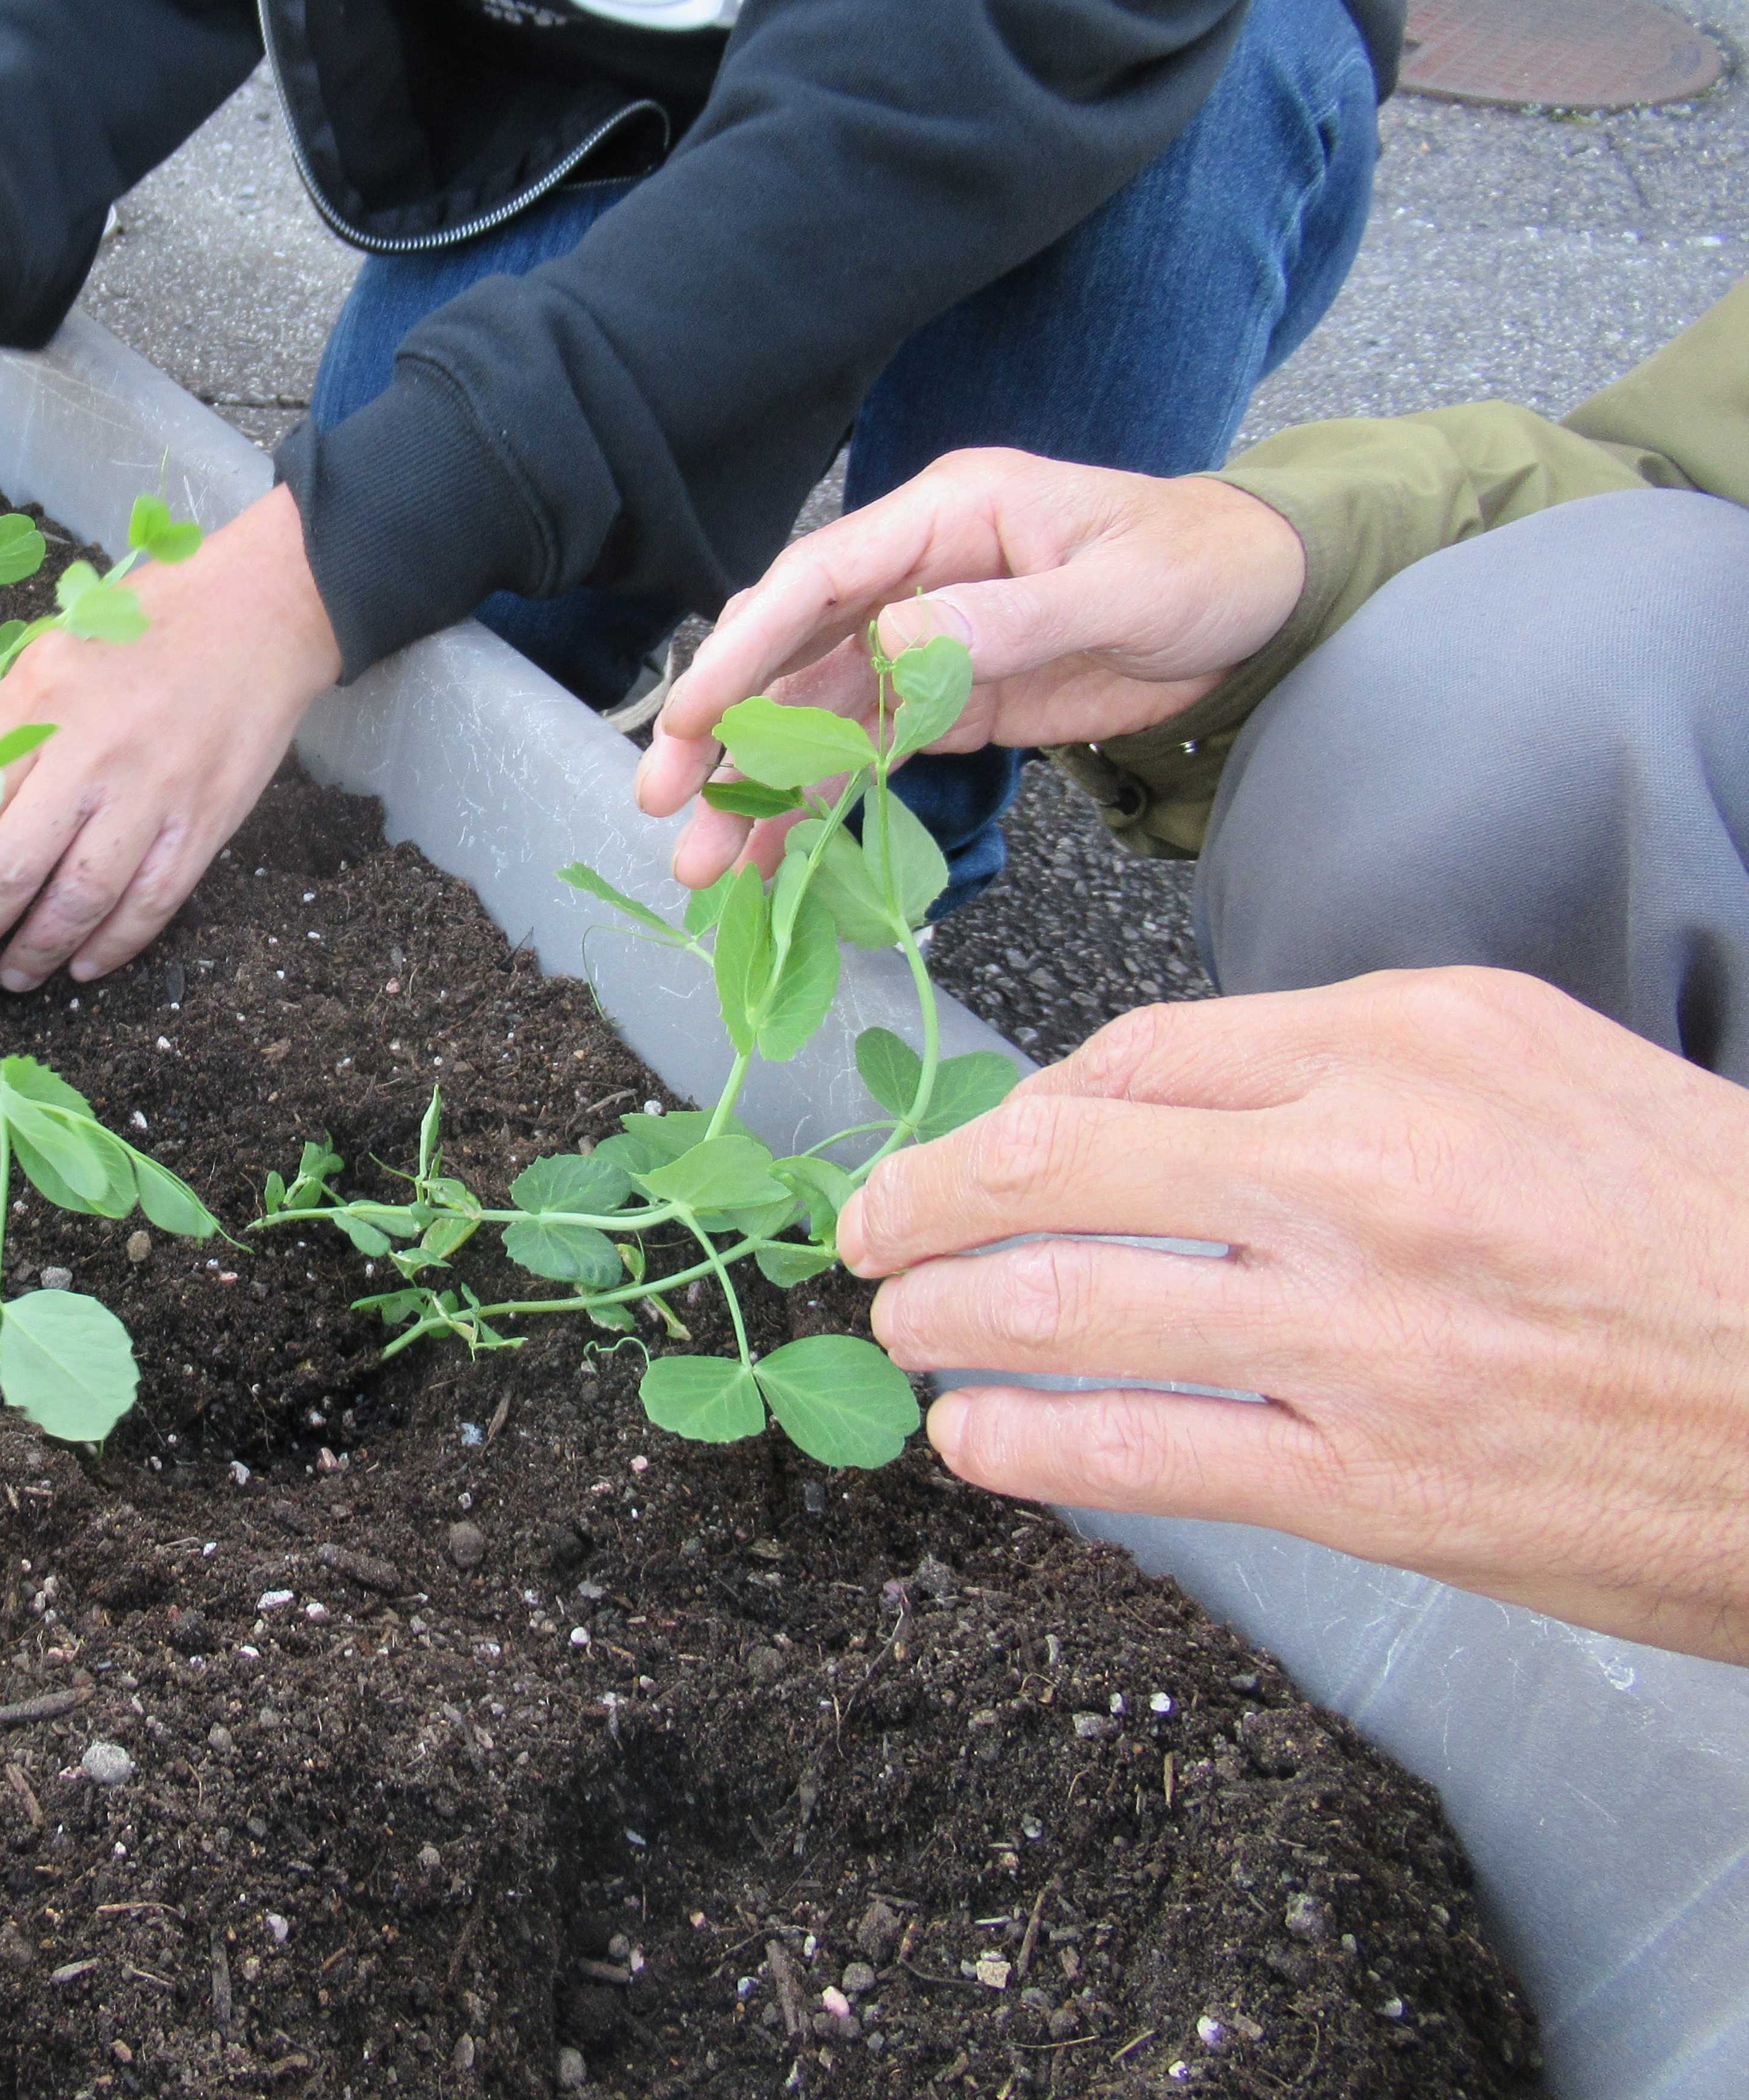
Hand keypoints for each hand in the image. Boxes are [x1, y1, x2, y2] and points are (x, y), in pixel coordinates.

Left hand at [0, 486, 341, 989]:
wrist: (257, 613)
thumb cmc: (141, 631)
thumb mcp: (49, 659)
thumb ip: (4, 736)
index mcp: (40, 708)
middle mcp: (91, 755)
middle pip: (13, 867)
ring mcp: (151, 793)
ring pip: (80, 898)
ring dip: (40, 948)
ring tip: (16, 974)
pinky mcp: (202, 820)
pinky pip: (151, 902)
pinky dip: (114, 944)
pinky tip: (85, 965)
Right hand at [633, 448, 1303, 886]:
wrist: (1265, 604)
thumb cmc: (1205, 567)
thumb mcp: (1121, 588)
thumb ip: (1010, 617)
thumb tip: (900, 640)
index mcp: (947, 516)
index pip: (818, 579)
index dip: (746, 646)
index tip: (695, 715)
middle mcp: (915, 573)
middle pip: (791, 648)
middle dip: (722, 727)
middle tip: (663, 801)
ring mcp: (923, 639)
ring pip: (812, 712)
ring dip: (758, 783)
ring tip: (708, 863)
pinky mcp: (946, 700)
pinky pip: (861, 750)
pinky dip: (815, 799)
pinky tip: (774, 852)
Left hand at [838, 969, 1748, 1665]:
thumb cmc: (1701, 1229)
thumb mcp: (1535, 1067)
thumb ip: (1340, 1062)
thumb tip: (1147, 1098)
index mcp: (1408, 1045)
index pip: (1135, 1053)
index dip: (1021, 1105)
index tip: (978, 1143)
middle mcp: (1363, 1172)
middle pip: (1053, 1160)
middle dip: (920, 1195)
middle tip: (864, 1224)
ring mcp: (1356, 1335)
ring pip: (1060, 1303)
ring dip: (938, 1313)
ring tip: (895, 1322)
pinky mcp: (1369, 1484)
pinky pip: (1136, 1452)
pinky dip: (1020, 1443)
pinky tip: (969, 1437)